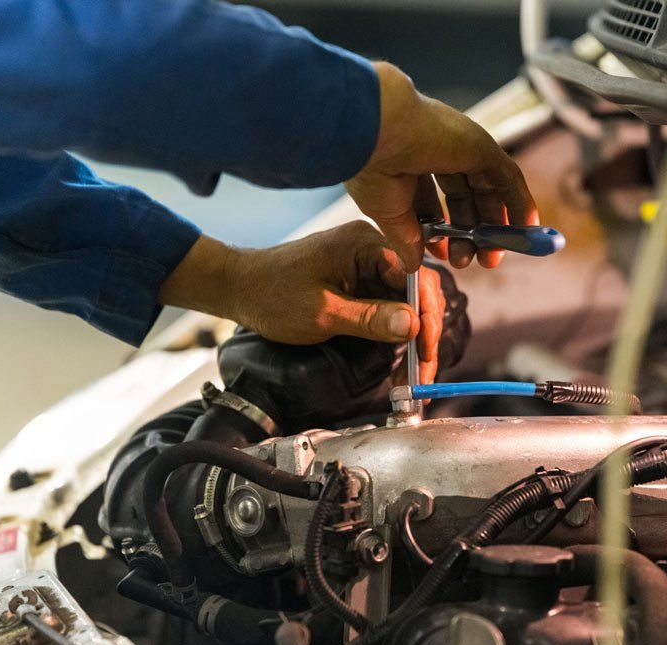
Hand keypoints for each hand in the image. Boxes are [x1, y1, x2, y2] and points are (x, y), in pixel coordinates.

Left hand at [158, 222, 445, 382]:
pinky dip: (395, 333)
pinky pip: (388, 305)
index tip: (427, 353)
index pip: (416, 276)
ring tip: (415, 377)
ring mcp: (366, 265)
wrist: (239, 287)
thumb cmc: (272, 294)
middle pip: (417, 290)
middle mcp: (372, 249)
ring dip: (413, 339)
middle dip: (425, 334)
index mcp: (365, 244)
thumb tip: (415, 325)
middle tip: (424, 374)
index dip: (428, 316)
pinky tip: (400, 361)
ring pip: (405, 302)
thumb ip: (370, 318)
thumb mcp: (323, 313)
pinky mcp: (359, 282)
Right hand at [345, 62, 537, 272]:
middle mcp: (436, 153)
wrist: (377, 132)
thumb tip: (412, 264)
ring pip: (487, 190)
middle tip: (474, 262)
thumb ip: (406, 238)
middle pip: (464, 198)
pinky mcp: (481, 146)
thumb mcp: (387, 213)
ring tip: (493, 258)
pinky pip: (508, 177)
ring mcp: (461, 148)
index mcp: (408, 164)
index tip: (444, 255)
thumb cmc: (371, 166)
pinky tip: (526, 227)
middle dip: (470, 233)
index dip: (442, 231)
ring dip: (495, 225)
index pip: (434, 201)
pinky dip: (519, 202)